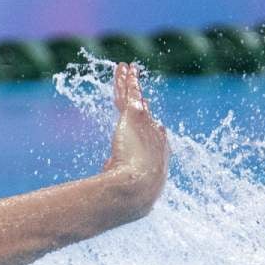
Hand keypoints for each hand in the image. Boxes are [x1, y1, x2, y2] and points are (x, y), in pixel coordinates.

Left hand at [103, 63, 168, 215]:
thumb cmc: (131, 195)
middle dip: (141, 102)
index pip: (151, 136)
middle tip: (138, 94)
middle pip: (145, 114)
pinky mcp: (134, 114)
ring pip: (135, 98)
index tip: (149, 122)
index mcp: (156, 154)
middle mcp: (155, 135)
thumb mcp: (126, 187)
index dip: (147, 128)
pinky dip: (127, 80)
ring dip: (130, 83)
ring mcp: (146, 123)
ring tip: (126, 69)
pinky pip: (129, 92)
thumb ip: (117, 174)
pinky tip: (124, 69)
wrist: (136, 188)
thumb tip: (107, 171)